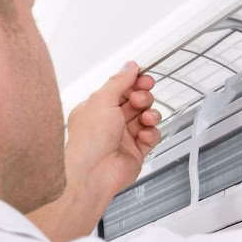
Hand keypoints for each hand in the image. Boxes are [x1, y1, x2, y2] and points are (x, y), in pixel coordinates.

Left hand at [66, 61, 161, 200]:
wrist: (94, 175)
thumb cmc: (89, 141)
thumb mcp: (102, 101)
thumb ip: (119, 81)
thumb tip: (129, 67)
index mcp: (96, 108)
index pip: (120, 89)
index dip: (134, 82)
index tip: (144, 78)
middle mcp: (109, 122)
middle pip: (136, 101)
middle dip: (142, 97)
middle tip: (140, 100)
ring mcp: (124, 137)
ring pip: (146, 117)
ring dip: (149, 114)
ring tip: (145, 118)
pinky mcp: (136, 151)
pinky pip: (152, 136)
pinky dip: (151, 133)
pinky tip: (145, 134)